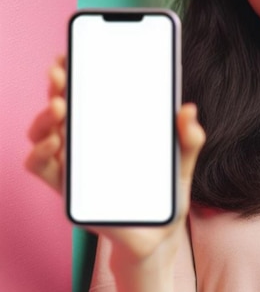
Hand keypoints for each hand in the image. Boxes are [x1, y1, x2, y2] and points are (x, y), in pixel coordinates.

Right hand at [25, 56, 205, 264]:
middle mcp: (89, 143)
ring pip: (46, 133)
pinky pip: (42, 168)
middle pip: (64, 108)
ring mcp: (76, 165)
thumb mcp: (181, 166)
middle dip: (57, 86)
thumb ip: (187, 141)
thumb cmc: (165, 199)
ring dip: (45, 117)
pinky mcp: (69, 190)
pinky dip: (40, 154)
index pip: (91, 95)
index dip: (78, 72)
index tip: (72, 52)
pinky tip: (52, 144)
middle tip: (60, 73)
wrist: (157, 239)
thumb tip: (189, 109)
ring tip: (60, 107)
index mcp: (114, 131)